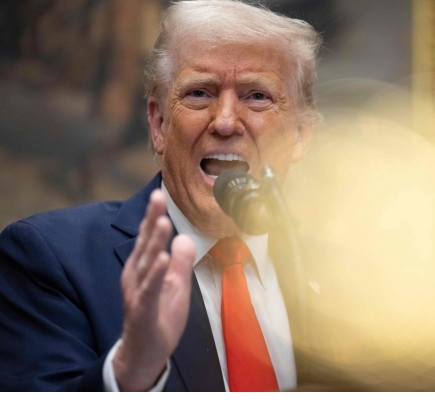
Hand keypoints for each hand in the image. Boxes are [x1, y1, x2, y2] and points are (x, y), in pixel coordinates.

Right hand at [113, 189, 194, 390]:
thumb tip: (185, 236)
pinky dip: (156, 274)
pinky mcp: (143, 310)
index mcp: (144, 268)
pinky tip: (163, 259)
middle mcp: (137, 276)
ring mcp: (138, 293)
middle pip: (146, 244)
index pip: (149, 238)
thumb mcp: (176, 285)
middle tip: (158, 197)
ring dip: (154, 242)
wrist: (146, 353)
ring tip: (163, 221)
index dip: (153, 216)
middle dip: (152, 220)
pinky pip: (150, 290)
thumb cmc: (159, 316)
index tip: (159, 193)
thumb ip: (180, 261)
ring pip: (147, 264)